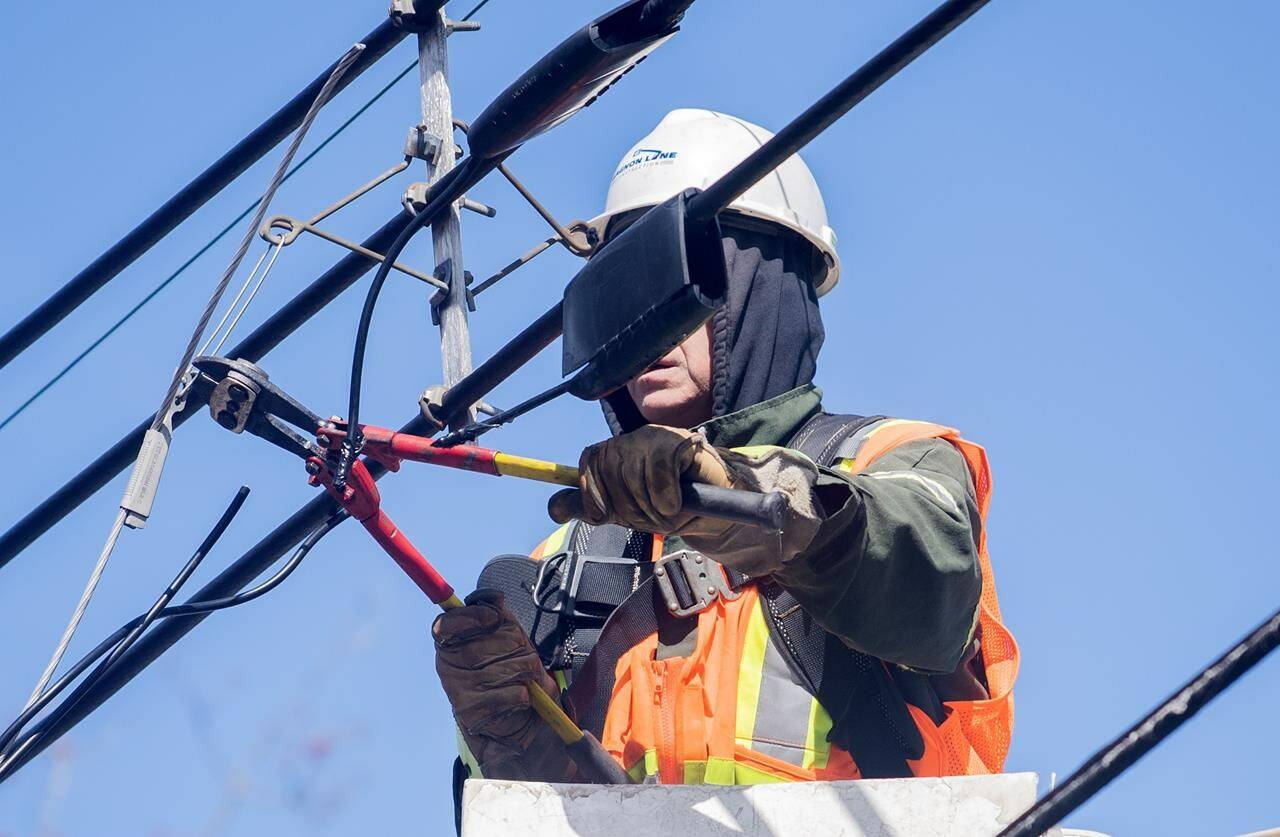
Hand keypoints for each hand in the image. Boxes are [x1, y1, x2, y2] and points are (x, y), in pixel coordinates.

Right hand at [433, 589, 572, 780]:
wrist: (524, 722)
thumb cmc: (516, 674)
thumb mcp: (514, 640)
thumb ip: (503, 618)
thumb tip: (495, 598)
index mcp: (452, 643)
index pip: (445, 625)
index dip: (469, 618)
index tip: (493, 618)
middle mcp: (446, 666)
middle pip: (478, 645)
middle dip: (512, 647)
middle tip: (524, 655)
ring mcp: (455, 690)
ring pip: (496, 670)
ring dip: (522, 672)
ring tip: (525, 678)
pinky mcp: (469, 713)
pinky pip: (503, 695)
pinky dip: (520, 695)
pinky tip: (520, 698)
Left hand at [547, 425, 735, 535]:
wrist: (710, 514)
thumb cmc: (666, 508)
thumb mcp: (623, 513)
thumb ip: (589, 508)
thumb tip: (553, 508)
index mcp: (615, 453)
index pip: (588, 460)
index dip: (591, 491)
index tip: (602, 515)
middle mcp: (632, 440)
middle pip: (609, 470)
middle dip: (627, 506)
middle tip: (649, 516)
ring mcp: (656, 437)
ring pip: (632, 472)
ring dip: (649, 506)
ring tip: (666, 510)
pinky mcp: (680, 440)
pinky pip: (658, 469)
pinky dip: (665, 496)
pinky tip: (676, 502)